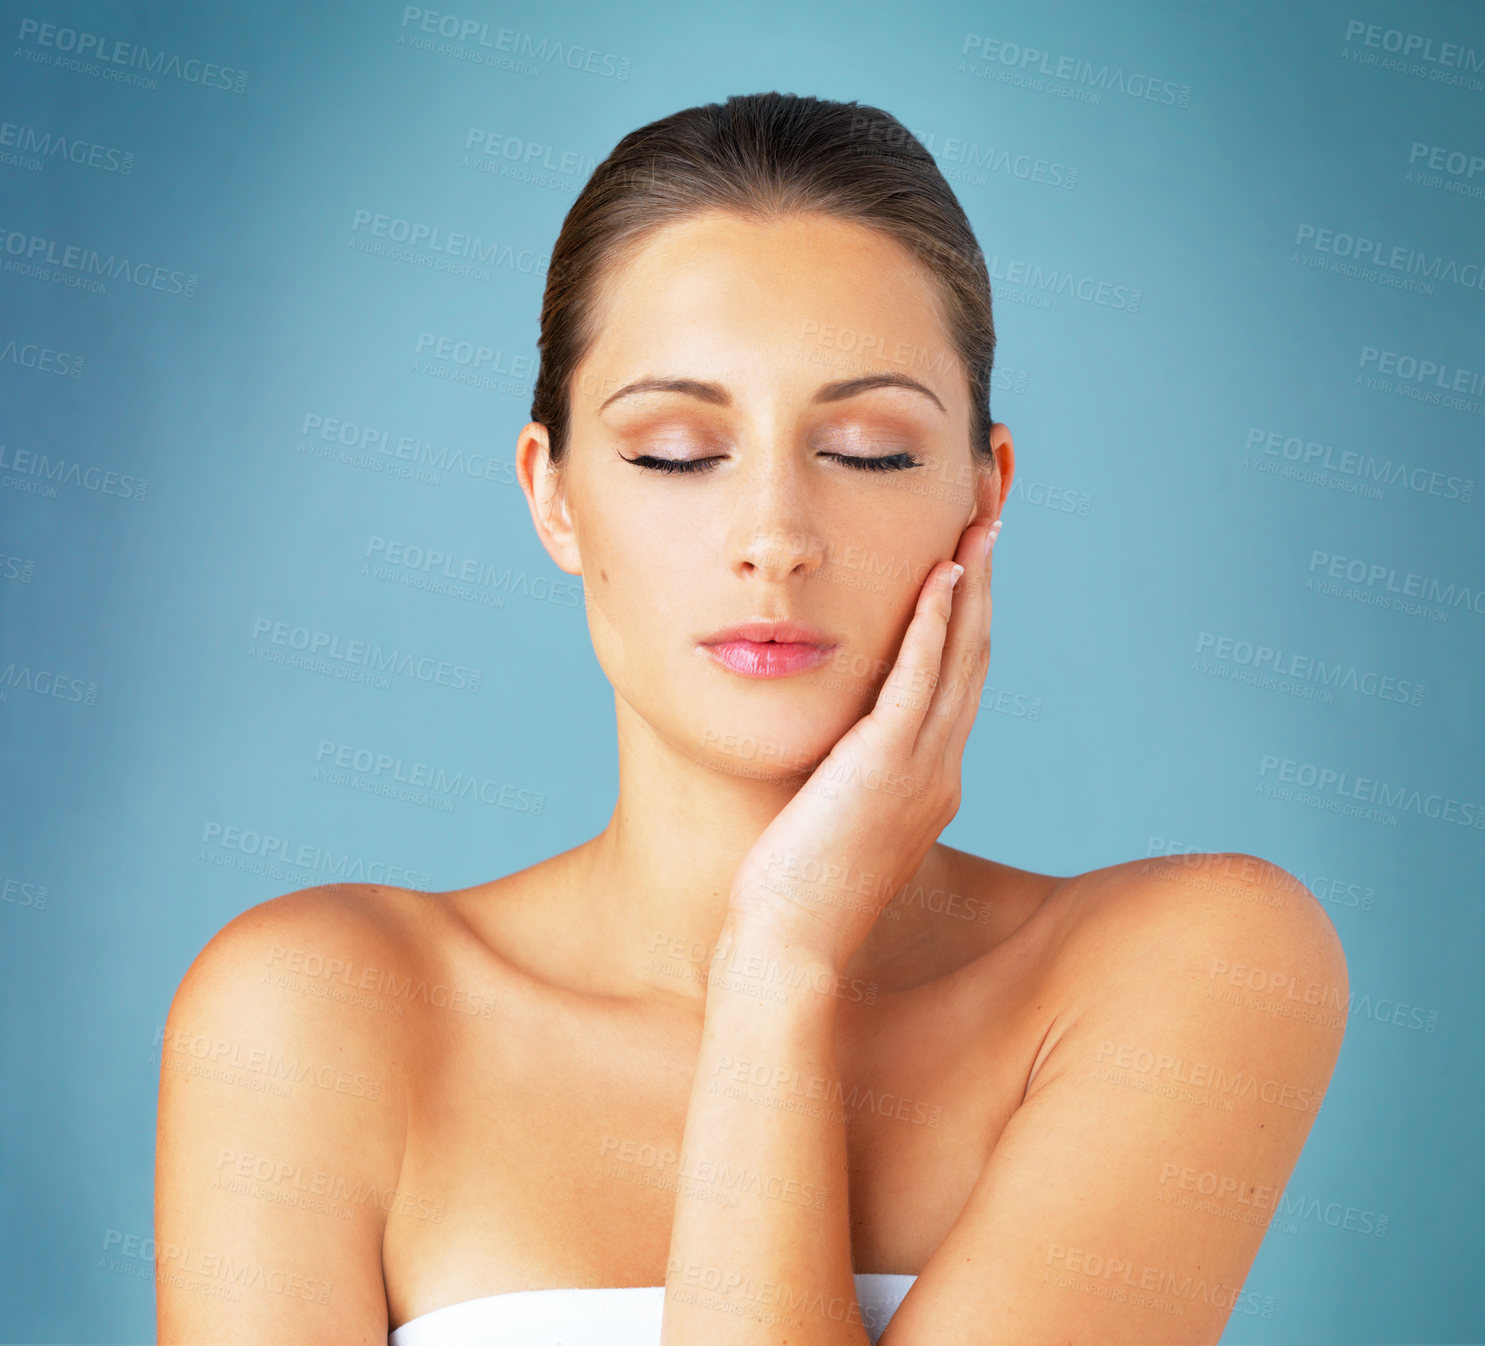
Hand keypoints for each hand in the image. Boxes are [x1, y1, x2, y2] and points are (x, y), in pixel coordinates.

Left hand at [725, 514, 1001, 970]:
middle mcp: (941, 770)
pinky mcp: (887, 765)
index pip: (958, 685)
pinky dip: (934, 622)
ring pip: (959, 659)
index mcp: (930, 783)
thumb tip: (837, 746)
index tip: (967, 569)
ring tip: (975, 529)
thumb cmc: (798, 892)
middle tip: (987, 526)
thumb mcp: (839, 820)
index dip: (968, 623)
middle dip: (982, 588)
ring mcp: (922, 768)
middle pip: (973, 660)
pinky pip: (919, 678)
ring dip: (969, 588)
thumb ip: (853, 777)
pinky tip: (939, 575)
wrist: (792, 944)